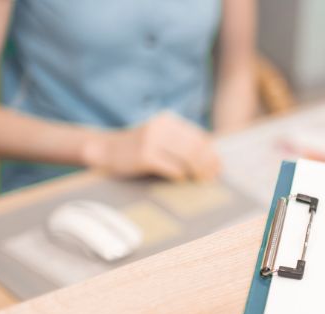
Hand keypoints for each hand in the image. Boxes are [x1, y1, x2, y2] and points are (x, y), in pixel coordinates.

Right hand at [82, 111, 220, 181]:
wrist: (105, 149)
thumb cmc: (139, 148)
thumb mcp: (161, 138)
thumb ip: (182, 144)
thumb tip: (212, 161)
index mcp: (169, 121)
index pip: (200, 137)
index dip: (212, 154)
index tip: (218, 168)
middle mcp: (161, 127)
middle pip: (196, 148)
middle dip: (207, 164)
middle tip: (211, 178)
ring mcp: (152, 140)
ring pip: (187, 157)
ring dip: (197, 171)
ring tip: (199, 181)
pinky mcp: (144, 155)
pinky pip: (171, 168)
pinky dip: (180, 175)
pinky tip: (181, 180)